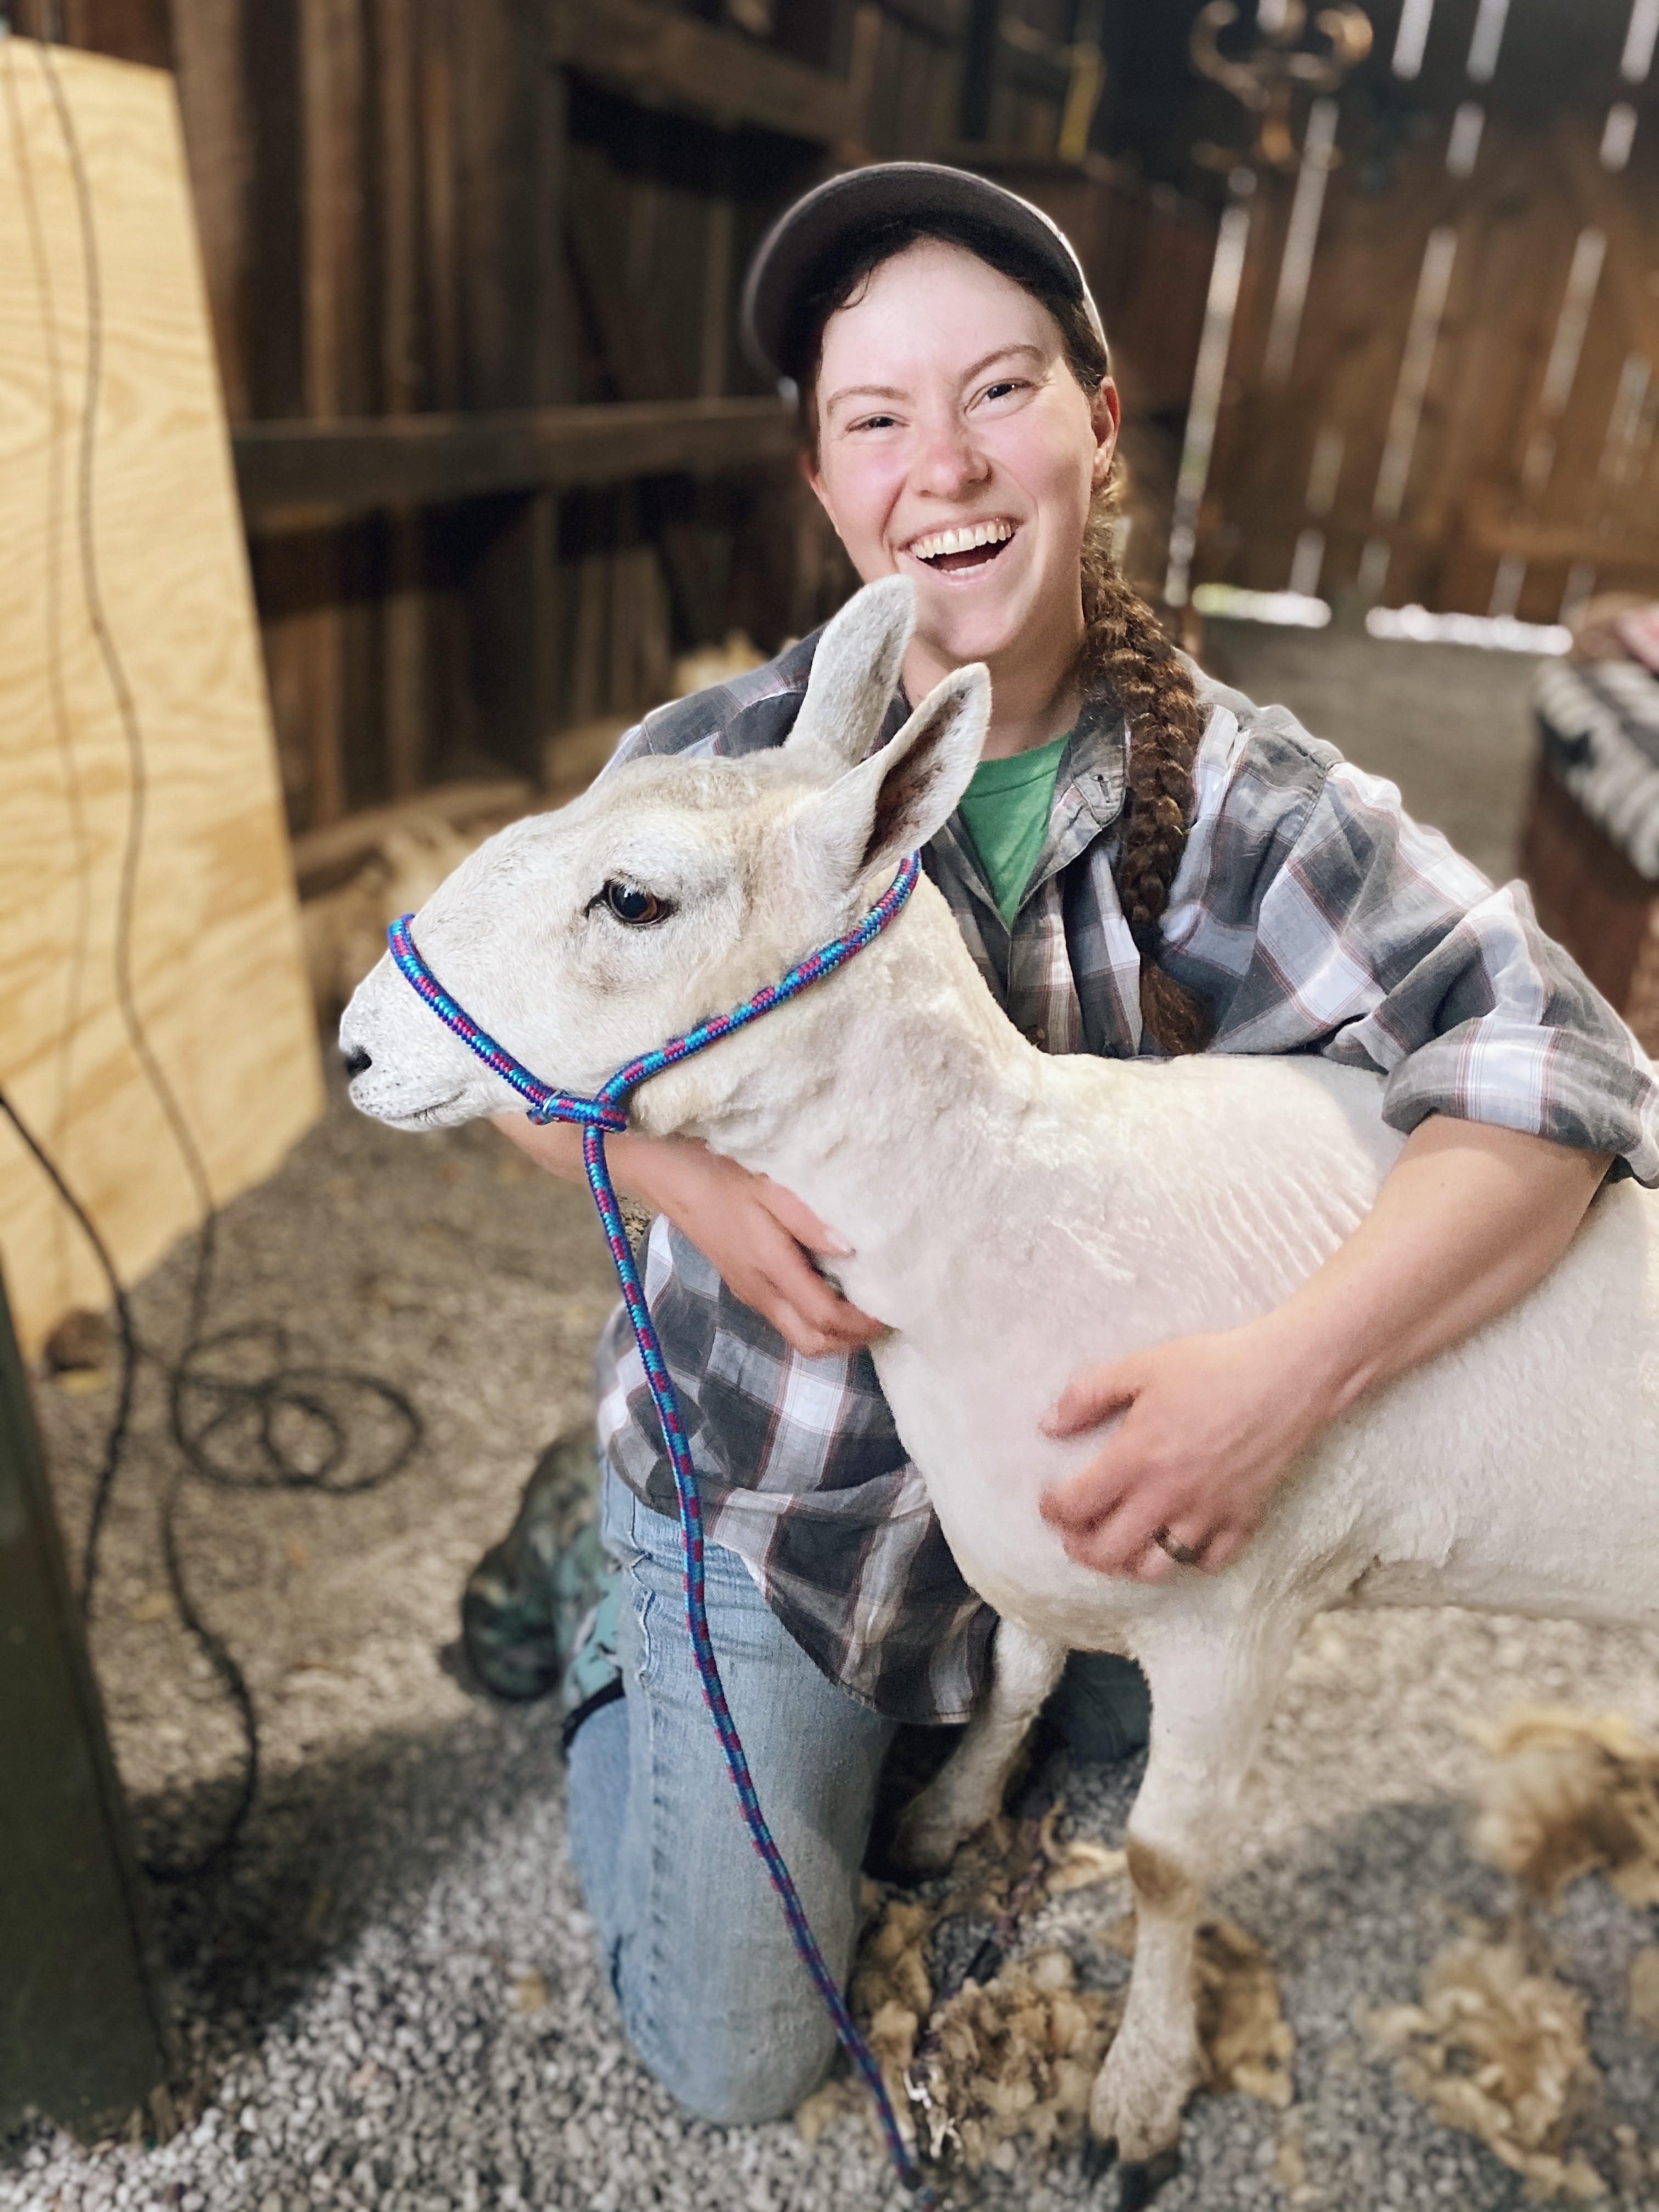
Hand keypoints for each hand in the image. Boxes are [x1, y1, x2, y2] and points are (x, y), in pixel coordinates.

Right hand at [493, 1113, 884, 1360]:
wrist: (662, 1170)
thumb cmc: (719, 1167)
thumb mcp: (770, 1183)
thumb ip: (811, 1218)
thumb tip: (853, 1250)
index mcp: (769, 1265)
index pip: (827, 1317)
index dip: (865, 1321)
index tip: (897, 1305)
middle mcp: (759, 1289)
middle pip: (814, 1342)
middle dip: (853, 1339)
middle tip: (887, 1315)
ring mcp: (747, 1289)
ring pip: (798, 1334)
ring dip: (835, 1332)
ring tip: (866, 1305)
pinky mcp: (741, 1281)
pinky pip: (785, 1317)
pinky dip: (815, 1317)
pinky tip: (833, 1287)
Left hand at [1037, 1322, 1331, 1581]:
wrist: (1288, 1375)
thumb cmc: (1213, 1365)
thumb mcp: (1140, 1366)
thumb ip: (1088, 1396)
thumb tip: (1048, 1425)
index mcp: (1136, 1457)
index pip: (1076, 1507)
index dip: (1052, 1511)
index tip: (1050, 1502)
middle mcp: (1168, 1495)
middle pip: (1108, 1553)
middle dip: (1081, 1549)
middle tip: (1076, 1534)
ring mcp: (1208, 1513)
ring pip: (1156, 1569)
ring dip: (1130, 1563)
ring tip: (1123, 1542)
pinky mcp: (1244, 1519)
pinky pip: (1209, 1562)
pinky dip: (1189, 1560)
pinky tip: (1179, 1538)